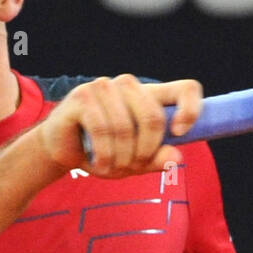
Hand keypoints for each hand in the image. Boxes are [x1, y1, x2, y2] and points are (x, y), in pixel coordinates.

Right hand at [37, 75, 202, 177]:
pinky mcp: (82, 96)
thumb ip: (157, 160)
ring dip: (120, 157)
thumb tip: (176, 157)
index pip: (186, 88)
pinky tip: (100, 164)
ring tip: (112, 168)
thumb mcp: (135, 162)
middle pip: (153, 117)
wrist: (61, 151)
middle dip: (145, 152)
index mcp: (150, 96)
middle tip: (132, 167)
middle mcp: (129, 85)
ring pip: (126, 127)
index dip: (191, 109)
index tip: (180, 133)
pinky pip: (101, 129)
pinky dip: (104, 155)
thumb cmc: (104, 153)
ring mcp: (104, 87)